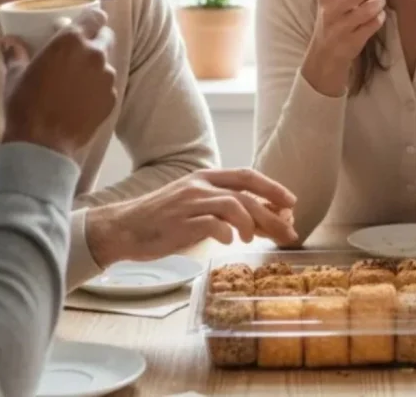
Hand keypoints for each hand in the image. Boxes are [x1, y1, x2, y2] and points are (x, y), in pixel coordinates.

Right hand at [1, 8, 116, 157]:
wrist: (42, 143)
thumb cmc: (26, 105)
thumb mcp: (16, 75)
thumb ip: (15, 53)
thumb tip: (9, 41)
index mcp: (72, 41)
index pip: (96, 17)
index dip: (93, 18)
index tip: (87, 22)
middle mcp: (95, 55)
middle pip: (106, 37)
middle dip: (96, 39)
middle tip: (80, 50)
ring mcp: (107, 78)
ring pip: (107, 64)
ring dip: (96, 67)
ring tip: (77, 79)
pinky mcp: (112, 99)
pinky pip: (107, 87)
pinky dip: (98, 88)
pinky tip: (81, 98)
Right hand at [86, 169, 299, 266]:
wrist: (124, 228)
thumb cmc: (163, 221)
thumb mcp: (197, 208)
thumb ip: (228, 211)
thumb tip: (266, 222)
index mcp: (205, 177)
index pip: (247, 175)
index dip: (272, 188)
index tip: (291, 203)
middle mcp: (200, 185)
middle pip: (247, 193)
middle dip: (272, 212)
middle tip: (288, 230)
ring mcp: (190, 202)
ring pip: (234, 205)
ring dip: (251, 223)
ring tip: (251, 239)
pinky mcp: (181, 221)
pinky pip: (213, 224)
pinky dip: (227, 233)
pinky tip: (230, 241)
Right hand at [302, 0, 395, 93]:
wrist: (324, 54)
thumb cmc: (334, 20)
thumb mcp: (335, 0)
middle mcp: (330, 10)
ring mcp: (340, 27)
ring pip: (368, 10)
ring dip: (379, 2)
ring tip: (380, 1)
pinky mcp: (351, 41)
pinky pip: (373, 25)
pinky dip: (380, 18)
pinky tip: (378, 17)